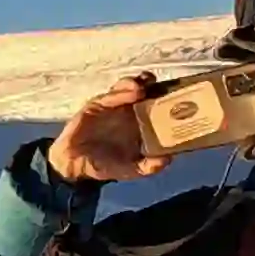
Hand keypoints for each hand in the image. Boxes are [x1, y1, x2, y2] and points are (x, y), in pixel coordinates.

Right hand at [49, 76, 171, 186]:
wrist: (74, 165)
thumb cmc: (104, 166)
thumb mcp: (130, 170)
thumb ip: (147, 167)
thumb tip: (167, 160)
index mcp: (139, 125)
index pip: (156, 107)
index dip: (167, 99)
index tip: (179, 95)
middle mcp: (128, 112)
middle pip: (144, 92)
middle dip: (154, 85)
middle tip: (163, 85)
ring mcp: (112, 106)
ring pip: (127, 88)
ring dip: (138, 85)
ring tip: (144, 88)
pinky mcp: (96, 104)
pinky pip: (109, 96)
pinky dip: (120, 92)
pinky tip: (132, 93)